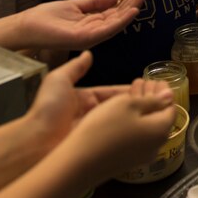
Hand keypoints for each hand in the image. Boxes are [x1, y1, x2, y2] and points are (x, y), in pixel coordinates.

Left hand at [17, 0, 149, 50]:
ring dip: (132, 8)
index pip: (115, 11)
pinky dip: (122, 19)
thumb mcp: (76, 5)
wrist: (29, 27)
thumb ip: (95, 2)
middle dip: (134, 1)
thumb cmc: (48, 17)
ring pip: (118, 21)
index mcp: (93, 23)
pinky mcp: (86, 38)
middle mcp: (96, 31)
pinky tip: (133, 9)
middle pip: (119, 15)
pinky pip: (108, 29)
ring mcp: (92, 36)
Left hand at [26, 51, 174, 167]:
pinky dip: (130, 132)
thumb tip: (89, 53)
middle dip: (136, 103)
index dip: (128, 90)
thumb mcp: (58, 80)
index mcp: (84, 98)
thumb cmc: (49, 108)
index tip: (147, 88)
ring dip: (136, 116)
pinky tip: (145, 129)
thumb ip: (75, 67)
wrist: (38, 140)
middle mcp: (91, 114)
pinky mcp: (97, 144)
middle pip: (118, 107)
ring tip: (158, 112)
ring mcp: (95, 130)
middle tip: (159, 99)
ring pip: (120, 121)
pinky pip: (116, 136)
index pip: (111, 92)